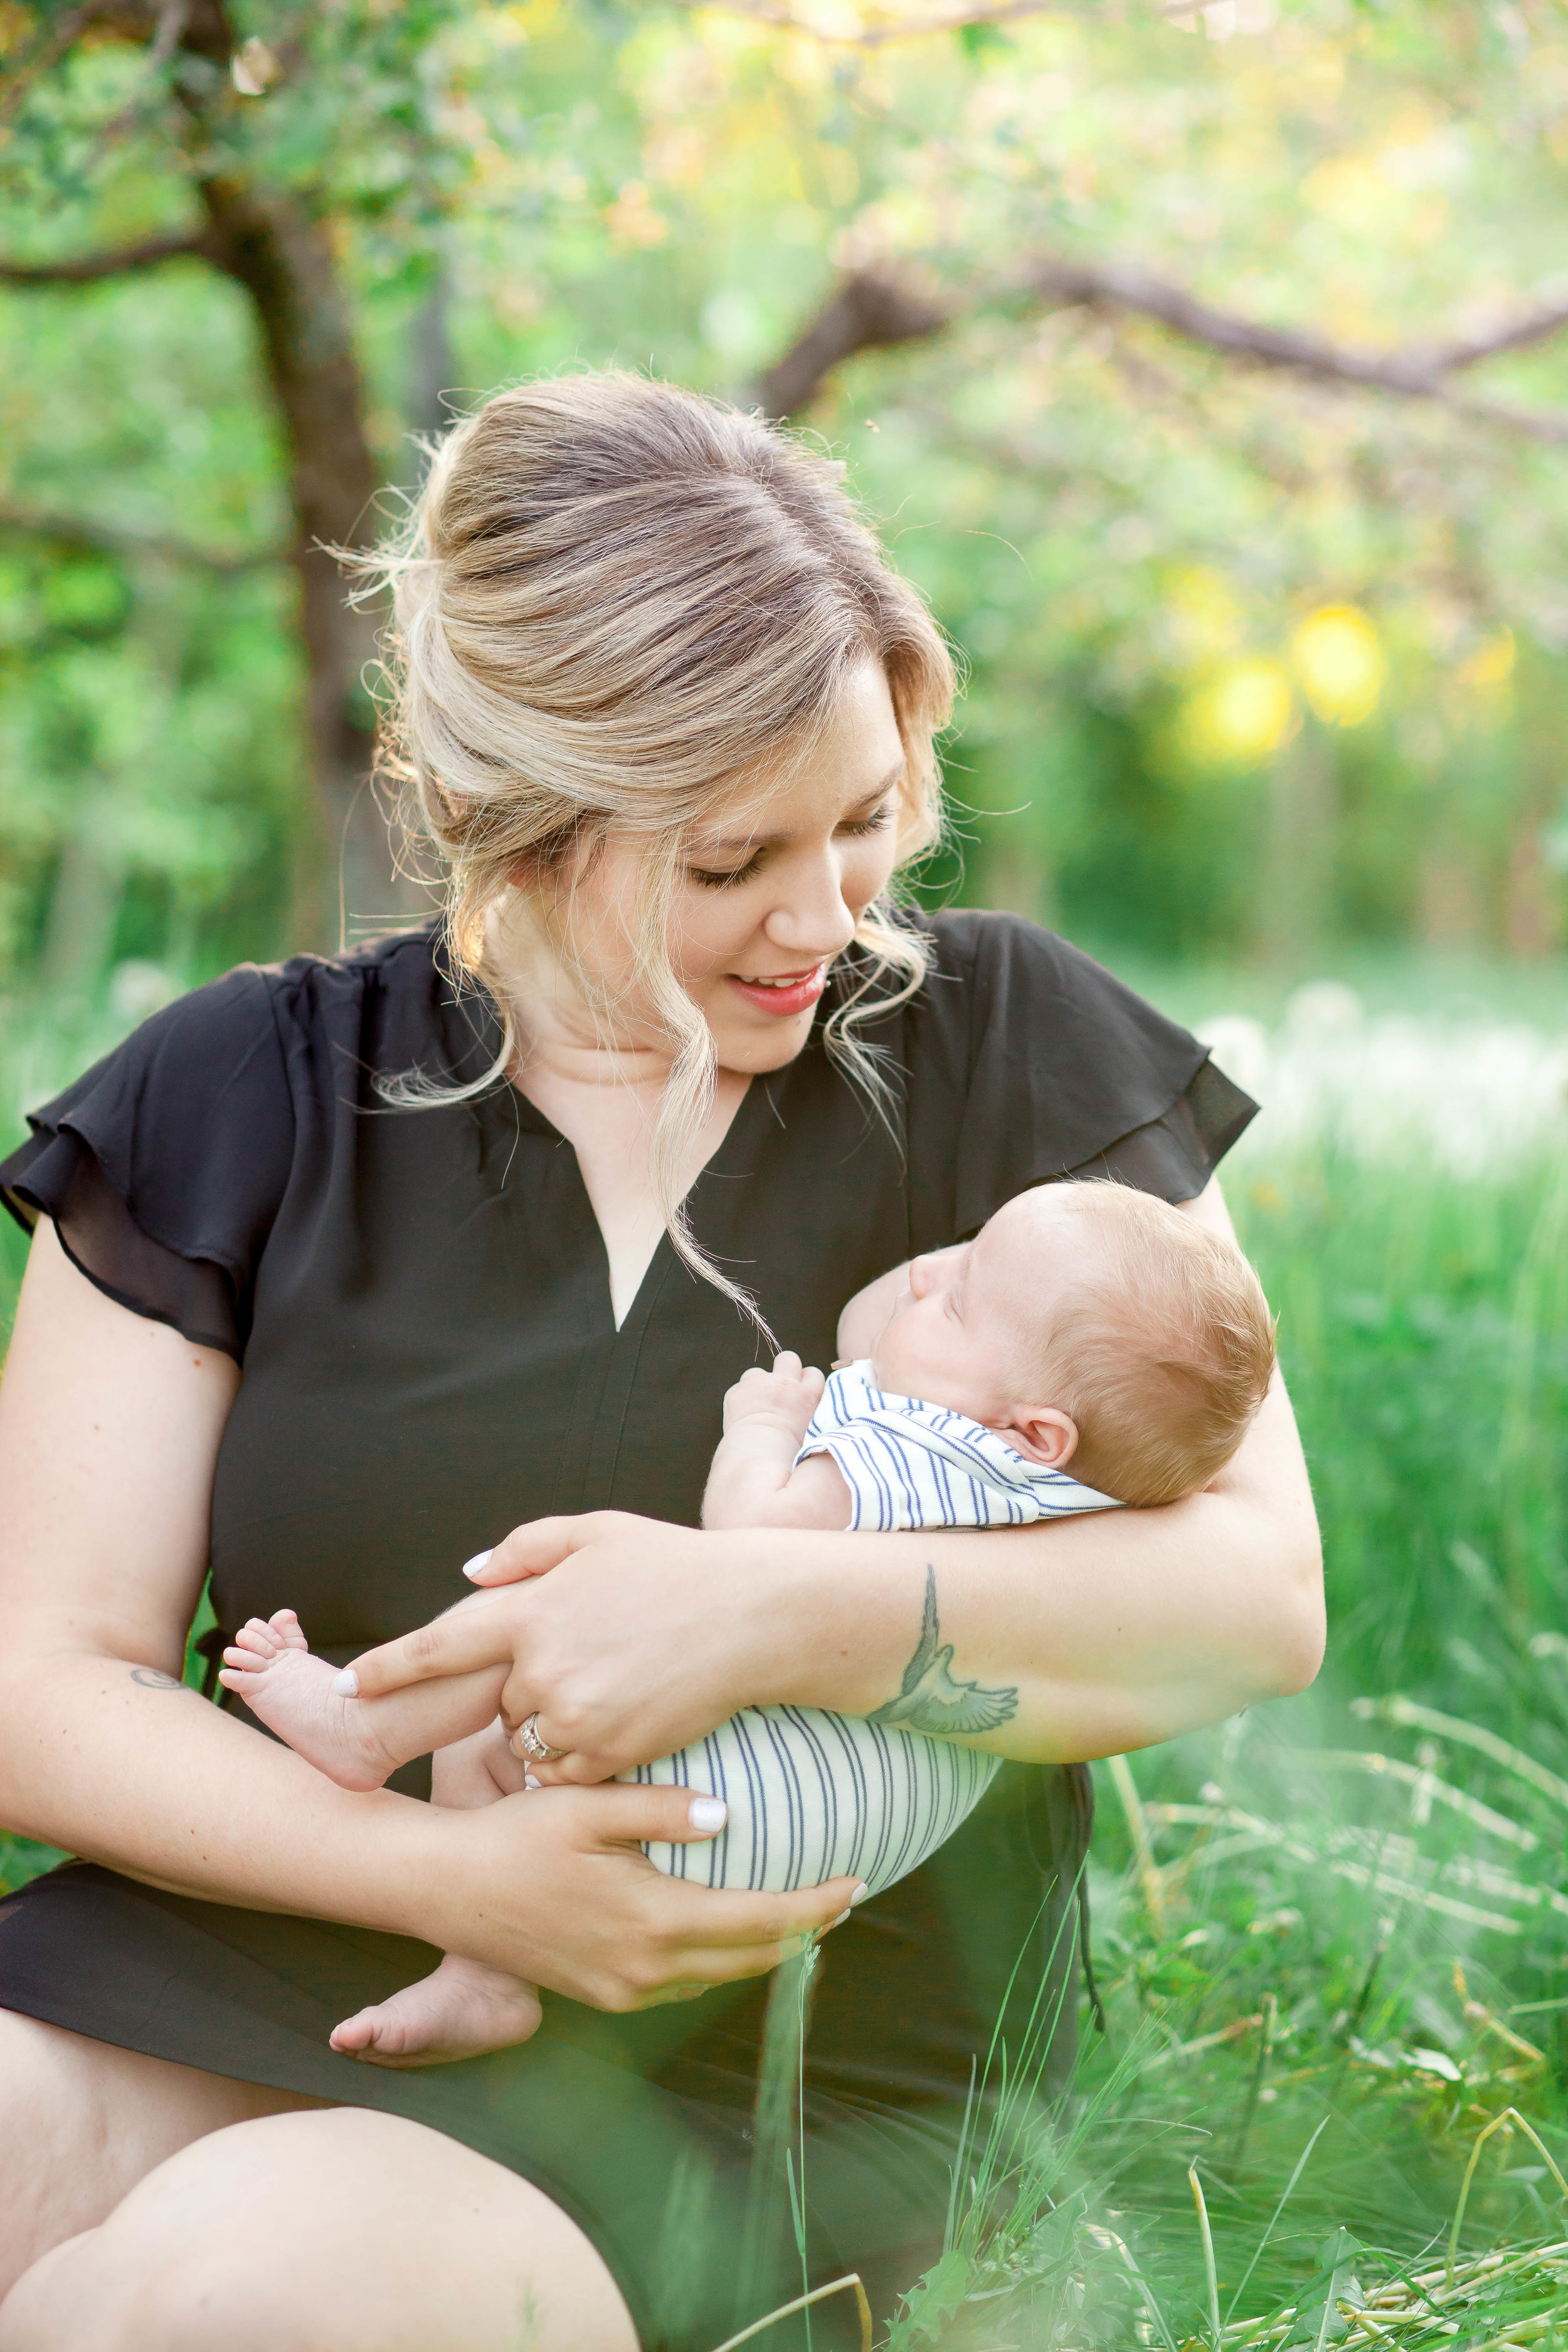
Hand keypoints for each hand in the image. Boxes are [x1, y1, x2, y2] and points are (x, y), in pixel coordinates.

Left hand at [344, 1512, 796, 1783]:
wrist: (754, 1617)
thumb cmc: (677, 1566)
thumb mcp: (599, 1532)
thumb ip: (526, 1547)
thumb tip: (471, 1574)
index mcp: (530, 1610)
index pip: (436, 1647)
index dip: (385, 1668)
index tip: (346, 1687)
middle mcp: (542, 1667)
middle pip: (497, 1700)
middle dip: (523, 1688)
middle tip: (586, 1658)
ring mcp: (575, 1716)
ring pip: (529, 1739)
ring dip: (550, 1723)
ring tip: (610, 1686)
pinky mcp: (609, 1754)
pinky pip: (565, 1771)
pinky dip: (580, 1756)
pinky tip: (623, 1719)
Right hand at [427, 1779, 860, 2009]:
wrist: (443, 1888)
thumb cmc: (513, 1836)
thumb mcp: (587, 1805)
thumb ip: (661, 1808)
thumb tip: (730, 1815)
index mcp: (651, 1922)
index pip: (760, 1924)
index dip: (815, 1908)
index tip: (856, 1882)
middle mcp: (644, 1971)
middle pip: (750, 1961)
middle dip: (803, 1933)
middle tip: (842, 1896)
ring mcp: (621, 1990)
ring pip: (718, 1978)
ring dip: (763, 1949)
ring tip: (797, 1910)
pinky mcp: (601, 1993)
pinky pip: (682, 1984)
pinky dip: (719, 1959)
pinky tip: (726, 1927)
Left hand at [721, 1351, 825, 1441]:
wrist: (758, 1451)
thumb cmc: (787, 1450)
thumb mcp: (811, 1430)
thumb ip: (810, 1414)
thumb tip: (808, 1410)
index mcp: (806, 1395)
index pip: (813, 1373)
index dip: (806, 1381)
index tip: (801, 1391)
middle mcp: (783, 1384)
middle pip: (788, 1358)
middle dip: (785, 1368)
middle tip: (779, 1388)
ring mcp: (758, 1384)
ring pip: (757, 1372)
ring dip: (757, 1384)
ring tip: (756, 1405)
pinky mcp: (737, 1391)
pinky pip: (739, 1389)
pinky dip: (740, 1399)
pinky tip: (742, 1416)